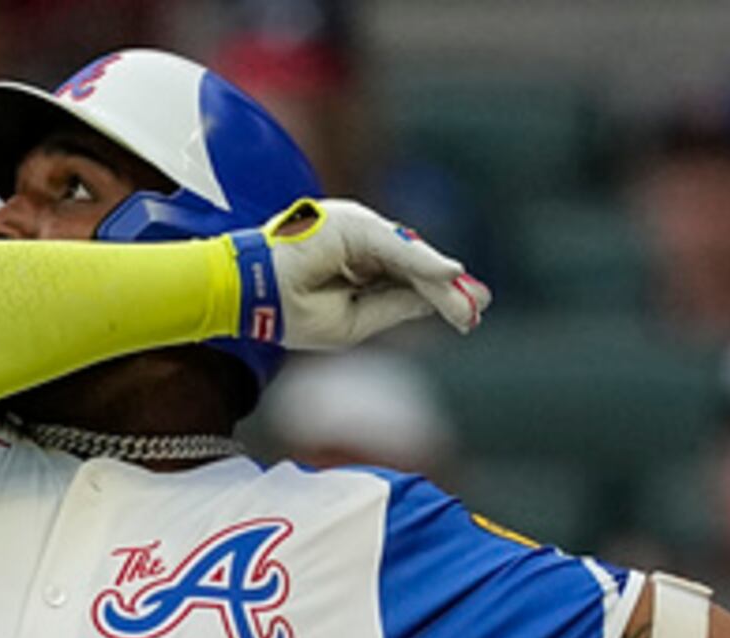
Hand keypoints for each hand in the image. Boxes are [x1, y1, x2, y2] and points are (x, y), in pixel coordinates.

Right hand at [253, 198, 486, 352]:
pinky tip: (450, 275)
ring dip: (442, 285)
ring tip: (470, 306)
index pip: (406, 281)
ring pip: (410, 260)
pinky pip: (396, 248)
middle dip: (448, 290)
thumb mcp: (353, 321)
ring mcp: (356, 231)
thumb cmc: (289, 310)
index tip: (470, 314)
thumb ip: (392, 305)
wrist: (248, 293)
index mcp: (356, 269)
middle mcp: (360, 244)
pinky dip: (424, 263)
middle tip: (481, 307)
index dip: (437, 296)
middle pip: (414, 268)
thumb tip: (432, 300)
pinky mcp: (352, 225)